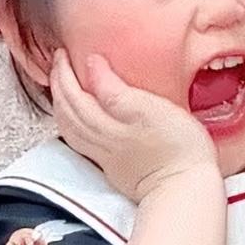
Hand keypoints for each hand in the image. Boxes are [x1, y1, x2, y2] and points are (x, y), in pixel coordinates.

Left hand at [50, 49, 218, 203]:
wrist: (187, 190)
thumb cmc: (179, 148)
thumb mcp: (153, 109)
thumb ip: (117, 90)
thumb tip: (92, 64)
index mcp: (109, 123)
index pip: (75, 94)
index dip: (66, 72)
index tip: (63, 54)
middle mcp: (101, 141)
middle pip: (68, 112)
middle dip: (58, 86)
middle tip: (58, 66)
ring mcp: (106, 157)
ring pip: (70, 130)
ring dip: (61, 107)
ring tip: (62, 89)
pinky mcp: (115, 169)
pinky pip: (80, 143)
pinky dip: (71, 127)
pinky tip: (79, 123)